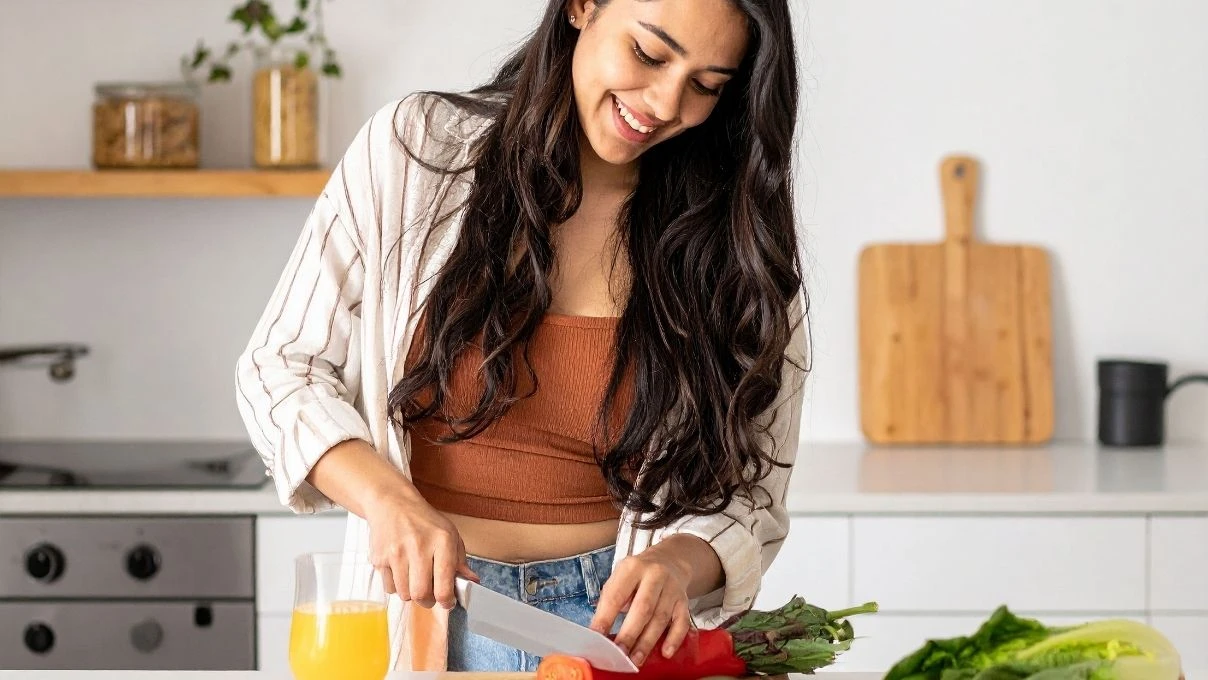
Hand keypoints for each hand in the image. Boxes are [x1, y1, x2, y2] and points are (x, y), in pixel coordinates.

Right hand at [363, 492, 478, 609]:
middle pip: (421, 594)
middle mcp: (418, 546)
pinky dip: (397, 586)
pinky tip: (401, 571)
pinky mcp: (379, 558)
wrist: (392, 504)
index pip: (444, 585)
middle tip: (430, 595)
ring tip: (415, 579)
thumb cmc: (424, 521)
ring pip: (404, 594)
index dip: (446, 601)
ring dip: (411, 593)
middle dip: (428, 601)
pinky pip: (389, 588)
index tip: (447, 602)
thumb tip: (471, 582)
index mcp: (442, 541)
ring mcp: (396, 553)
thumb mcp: (449, 534)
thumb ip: (460, 560)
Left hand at [589, 545, 693, 666]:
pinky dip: (674, 638)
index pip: (616, 595)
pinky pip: (682, 622)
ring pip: (660, 618)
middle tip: (619, 654)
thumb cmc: (639, 574)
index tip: (597, 637)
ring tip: (636, 659)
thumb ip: (611, 600)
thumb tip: (600, 630)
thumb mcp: (621, 577)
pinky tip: (665, 652)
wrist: (670, 560)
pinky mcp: (684, 601)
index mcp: (632, 568)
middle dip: (629, 634)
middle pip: (642, 608)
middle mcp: (654, 575)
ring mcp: (671, 588)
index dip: (606, 617)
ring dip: (647, 642)